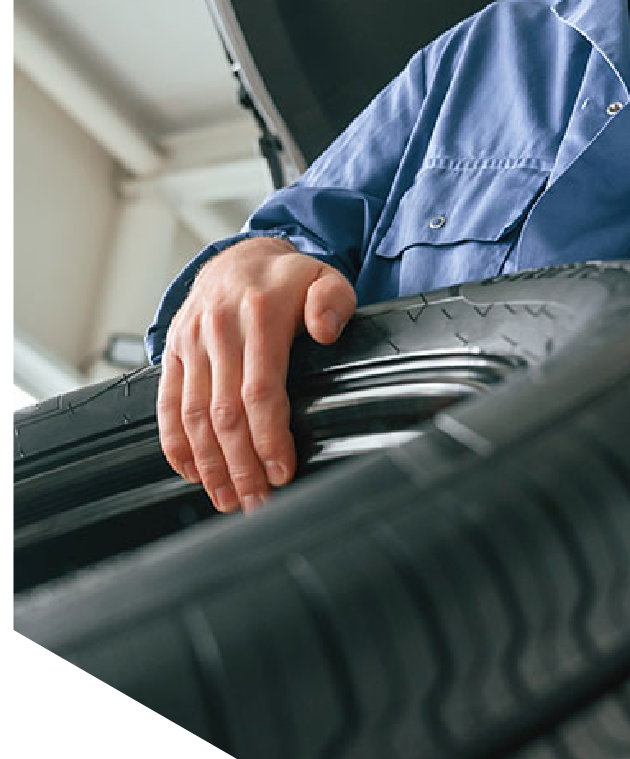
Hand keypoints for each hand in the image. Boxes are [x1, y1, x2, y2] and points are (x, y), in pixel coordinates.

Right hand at [156, 237, 356, 514]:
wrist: (237, 257)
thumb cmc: (289, 279)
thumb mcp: (325, 278)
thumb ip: (333, 301)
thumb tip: (325, 330)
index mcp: (259, 314)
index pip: (260, 389)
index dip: (269, 436)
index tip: (282, 471)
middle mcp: (218, 329)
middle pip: (224, 413)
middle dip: (241, 465)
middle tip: (258, 501)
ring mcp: (190, 342)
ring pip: (193, 416)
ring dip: (210, 465)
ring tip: (229, 500)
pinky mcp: (172, 353)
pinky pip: (168, 405)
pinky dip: (176, 445)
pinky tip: (194, 474)